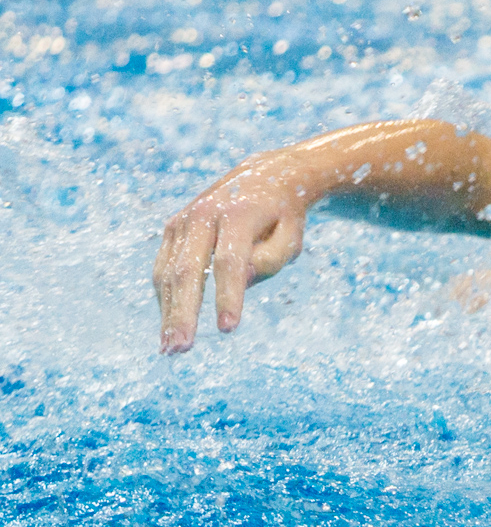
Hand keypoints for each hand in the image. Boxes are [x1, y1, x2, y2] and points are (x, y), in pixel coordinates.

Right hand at [153, 158, 309, 353]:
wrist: (265, 177)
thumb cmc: (283, 216)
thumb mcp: (291, 236)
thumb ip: (269, 259)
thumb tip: (238, 281)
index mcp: (238, 213)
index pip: (230, 262)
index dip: (228, 297)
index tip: (228, 330)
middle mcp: (203, 214)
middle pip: (188, 270)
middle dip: (183, 313)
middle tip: (182, 349)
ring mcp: (182, 221)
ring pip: (168, 273)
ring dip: (167, 313)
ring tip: (170, 348)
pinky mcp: (172, 230)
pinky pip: (164, 269)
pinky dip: (165, 299)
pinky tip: (170, 326)